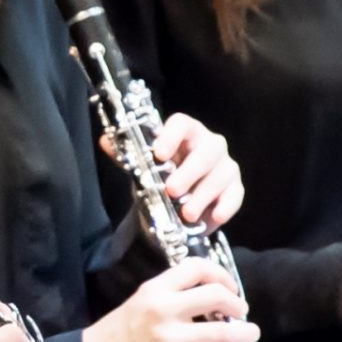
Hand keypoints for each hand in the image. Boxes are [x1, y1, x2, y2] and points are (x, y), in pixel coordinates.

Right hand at [83, 257, 257, 341]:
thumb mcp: (138, 304)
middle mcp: (163, 309)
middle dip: (238, 305)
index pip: (197, 268)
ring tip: (250, 337)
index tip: (230, 288)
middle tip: (242, 314)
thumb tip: (206, 302)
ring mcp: (169, 338)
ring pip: (223, 332)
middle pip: (217, 296)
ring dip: (245, 335)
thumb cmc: (114, 335)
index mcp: (155, 290)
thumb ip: (169, 298)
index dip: (222, 276)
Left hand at [102, 112, 244, 227]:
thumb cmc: (162, 174)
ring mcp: (226, 165)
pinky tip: (214, 217)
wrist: (177, 199)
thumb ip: (127, 154)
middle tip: (171, 190)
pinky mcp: (235, 187)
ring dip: (203, 195)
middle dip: (189, 171)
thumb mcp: (143, 165)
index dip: (171, 135)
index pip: (182, 124)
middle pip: (207, 150)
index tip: (159, 153)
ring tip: (186, 213)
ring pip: (221, 175)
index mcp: (187, 133)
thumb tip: (106, 141)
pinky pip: (236, 195)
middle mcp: (210, 144)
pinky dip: (227, 206)